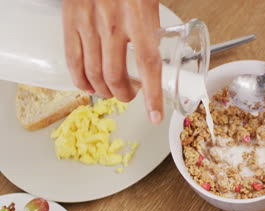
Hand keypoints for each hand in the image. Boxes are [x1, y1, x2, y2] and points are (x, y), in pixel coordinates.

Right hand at [63, 0, 162, 124]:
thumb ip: (157, 25)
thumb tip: (169, 48)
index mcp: (140, 16)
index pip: (148, 65)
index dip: (152, 95)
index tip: (156, 115)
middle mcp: (113, 23)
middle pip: (116, 76)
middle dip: (125, 95)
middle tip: (131, 96)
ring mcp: (88, 23)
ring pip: (93, 73)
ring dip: (104, 91)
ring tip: (113, 93)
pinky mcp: (71, 19)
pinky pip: (72, 58)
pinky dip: (79, 78)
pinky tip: (87, 86)